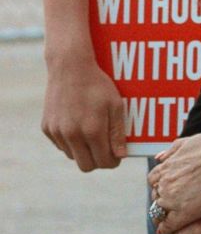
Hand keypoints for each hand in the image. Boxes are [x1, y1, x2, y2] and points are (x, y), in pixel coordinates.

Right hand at [42, 55, 126, 169]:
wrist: (69, 67)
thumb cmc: (97, 85)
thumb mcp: (116, 105)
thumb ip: (117, 133)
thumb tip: (120, 156)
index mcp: (92, 131)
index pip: (104, 162)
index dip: (113, 161)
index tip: (116, 155)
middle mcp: (72, 135)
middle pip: (86, 166)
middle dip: (98, 161)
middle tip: (105, 150)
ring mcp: (57, 132)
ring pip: (72, 156)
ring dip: (83, 152)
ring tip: (91, 134)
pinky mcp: (47, 128)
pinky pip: (61, 145)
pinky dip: (70, 142)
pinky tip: (77, 124)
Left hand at [147, 133, 200, 233]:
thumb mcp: (188, 141)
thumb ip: (172, 150)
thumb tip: (160, 158)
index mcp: (166, 167)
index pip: (153, 180)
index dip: (160, 185)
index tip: (166, 189)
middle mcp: (166, 183)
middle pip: (156, 195)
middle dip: (161, 198)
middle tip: (170, 204)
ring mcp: (173, 199)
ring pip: (160, 211)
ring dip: (163, 214)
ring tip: (168, 219)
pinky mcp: (185, 213)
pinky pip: (168, 225)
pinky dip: (165, 229)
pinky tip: (166, 231)